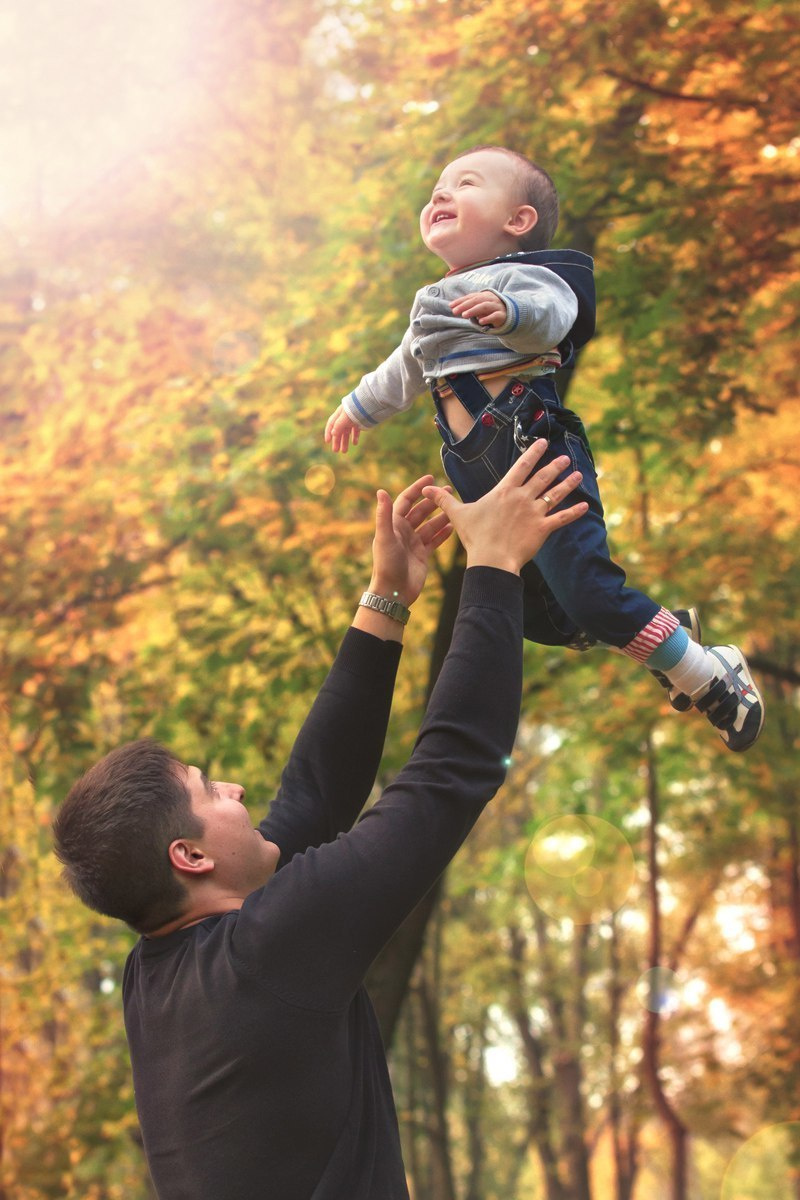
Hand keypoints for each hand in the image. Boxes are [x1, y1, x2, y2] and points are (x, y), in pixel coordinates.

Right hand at [325, 405, 361, 453]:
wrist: (369, 404)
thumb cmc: (355, 410)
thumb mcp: (345, 418)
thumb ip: (338, 425)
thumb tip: (333, 434)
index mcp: (339, 414)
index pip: (331, 424)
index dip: (328, 433)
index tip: (327, 442)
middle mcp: (344, 418)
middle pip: (338, 431)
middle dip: (337, 441)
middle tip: (335, 451)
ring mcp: (352, 420)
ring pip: (347, 433)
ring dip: (345, 442)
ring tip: (344, 451)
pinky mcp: (359, 422)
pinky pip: (356, 431)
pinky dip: (355, 437)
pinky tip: (355, 443)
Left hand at [369, 475, 453, 607]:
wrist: (393, 592)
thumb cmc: (387, 564)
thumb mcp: (385, 537)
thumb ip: (384, 514)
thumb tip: (381, 490)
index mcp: (394, 524)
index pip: (406, 500)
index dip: (417, 488)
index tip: (430, 477)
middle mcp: (404, 532)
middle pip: (420, 511)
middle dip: (433, 500)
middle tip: (449, 490)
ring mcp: (414, 544)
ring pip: (430, 525)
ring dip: (442, 515)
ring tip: (456, 506)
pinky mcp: (423, 555)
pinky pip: (435, 540)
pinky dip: (444, 533)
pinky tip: (454, 526)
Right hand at [422, 439, 587, 572]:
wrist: (491, 559)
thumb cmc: (475, 537)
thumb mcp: (458, 515)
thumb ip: (444, 500)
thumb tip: (426, 490)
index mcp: (504, 491)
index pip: (522, 466)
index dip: (533, 452)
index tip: (543, 442)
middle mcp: (522, 497)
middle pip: (542, 477)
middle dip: (555, 465)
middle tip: (564, 458)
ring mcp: (534, 512)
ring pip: (555, 493)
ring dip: (568, 484)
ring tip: (578, 474)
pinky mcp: (543, 529)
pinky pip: (562, 518)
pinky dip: (574, 512)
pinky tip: (584, 506)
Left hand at [449, 290, 507, 328]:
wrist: (511, 315)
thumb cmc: (491, 311)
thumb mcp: (480, 308)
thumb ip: (469, 307)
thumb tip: (454, 308)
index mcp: (484, 296)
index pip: (471, 297)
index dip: (461, 301)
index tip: (451, 306)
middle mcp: (491, 299)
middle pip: (476, 300)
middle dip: (464, 305)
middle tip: (455, 311)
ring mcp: (497, 306)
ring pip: (484, 306)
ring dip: (473, 310)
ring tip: (464, 315)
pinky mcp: (503, 315)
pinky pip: (495, 316)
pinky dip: (488, 318)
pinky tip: (480, 322)